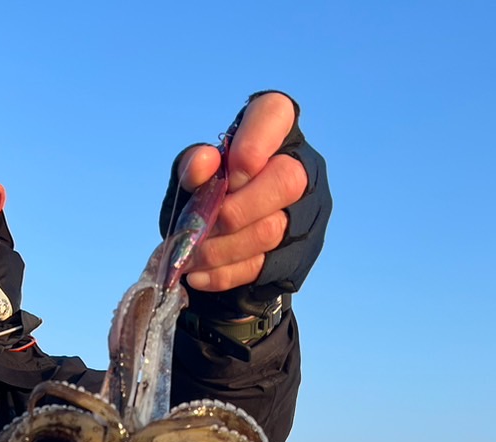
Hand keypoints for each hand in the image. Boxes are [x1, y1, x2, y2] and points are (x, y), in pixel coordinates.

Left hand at [176, 93, 307, 291]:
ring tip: (189, 255)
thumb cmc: (208, 197)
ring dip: (221, 248)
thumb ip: (192, 166)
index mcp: (274, 133)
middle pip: (288, 181)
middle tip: (202, 226)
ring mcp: (306, 215)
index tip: (229, 173)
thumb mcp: (192, 177)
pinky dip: (223, 273)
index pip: (276, 112)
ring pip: (272, 230)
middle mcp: (303, 168)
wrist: (218, 248)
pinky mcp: (298, 255)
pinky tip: (198, 274)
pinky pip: (262, 266)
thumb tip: (204, 162)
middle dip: (236, 209)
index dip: (254, 142)